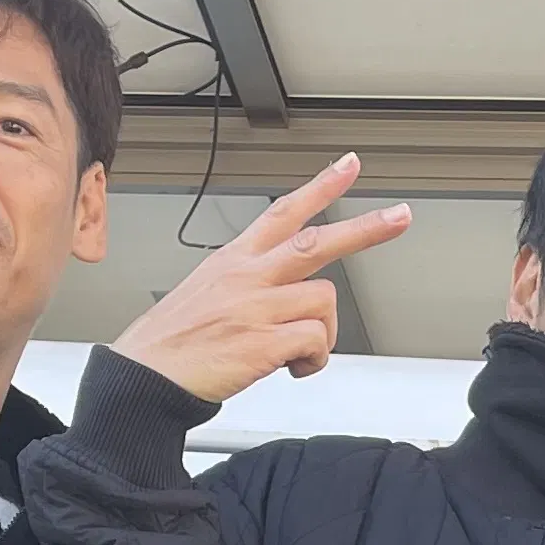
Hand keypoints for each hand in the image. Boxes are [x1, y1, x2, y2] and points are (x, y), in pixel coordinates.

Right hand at [111, 155, 411, 399]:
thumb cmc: (173, 344)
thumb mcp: (205, 293)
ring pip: (323, 301)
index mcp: (234, 260)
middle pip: (317, 241)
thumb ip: (250, 287)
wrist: (143, 378)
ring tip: (297, 354)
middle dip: (366, 229)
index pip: (284, 211)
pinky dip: (313, 361)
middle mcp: (248, 276)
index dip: (321, 187)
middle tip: (400, 216)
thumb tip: (287, 301)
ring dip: (322, 333)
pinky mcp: (262, 341)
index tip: (349, 166)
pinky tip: (293, 369)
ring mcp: (255, 307)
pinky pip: (315, 342)